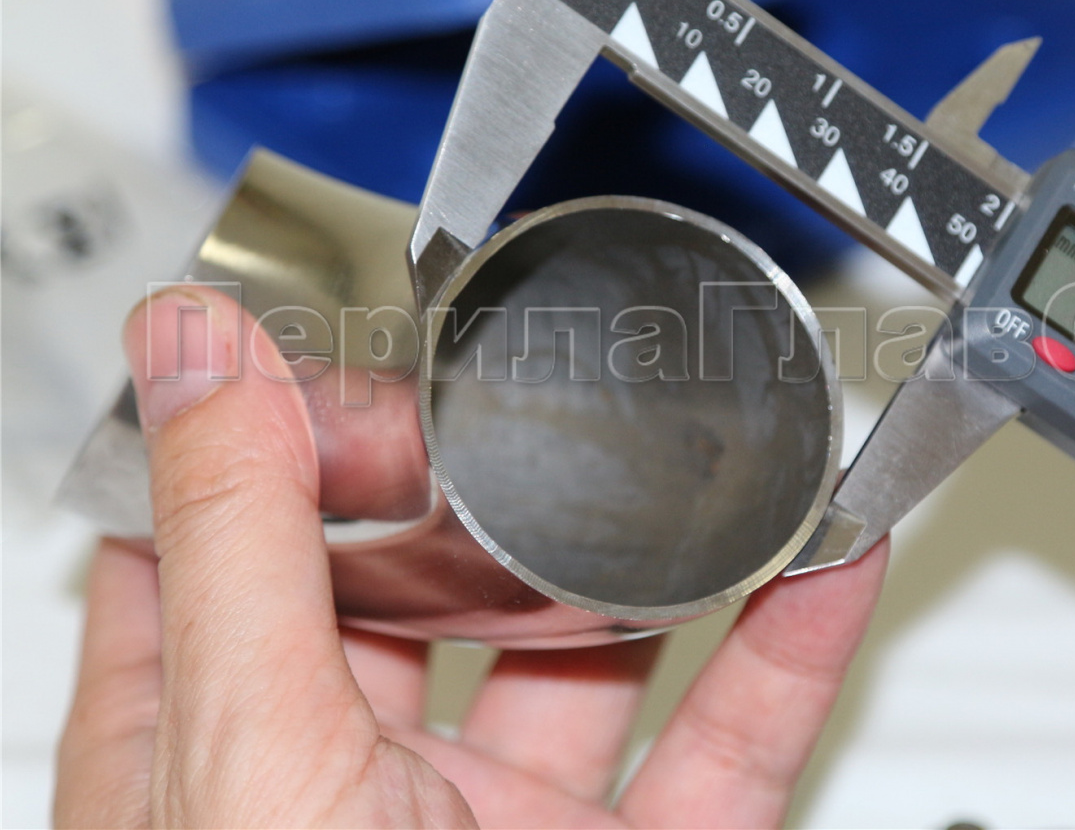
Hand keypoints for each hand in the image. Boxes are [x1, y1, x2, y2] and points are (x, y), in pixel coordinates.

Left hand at [55, 285, 887, 827]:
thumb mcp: (248, 755)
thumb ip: (238, 539)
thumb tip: (191, 348)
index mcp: (213, 757)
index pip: (218, 554)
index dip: (271, 444)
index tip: (339, 358)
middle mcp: (352, 792)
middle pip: (419, 595)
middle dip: (480, 495)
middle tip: (532, 397)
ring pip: (591, 662)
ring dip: (658, 562)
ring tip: (702, 458)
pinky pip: (726, 748)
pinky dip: (785, 655)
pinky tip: (825, 566)